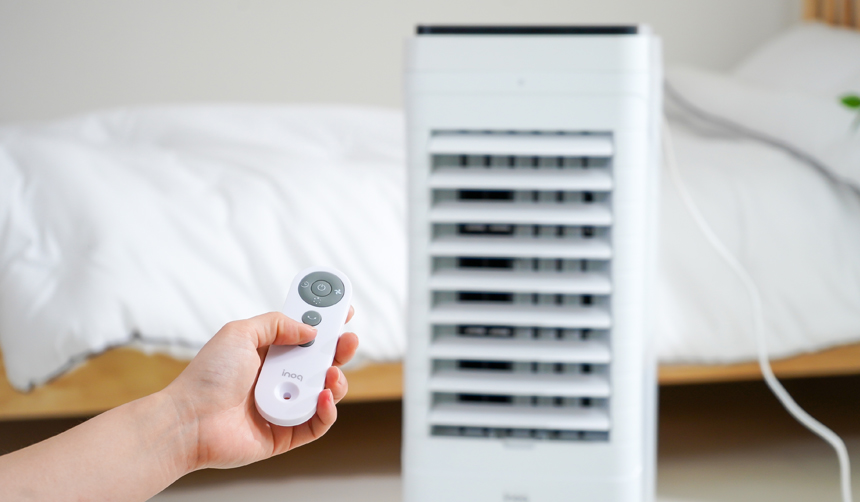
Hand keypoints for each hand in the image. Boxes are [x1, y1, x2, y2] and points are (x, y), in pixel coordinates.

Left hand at [162, 309, 358, 470]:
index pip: (304, 335)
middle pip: (321, 363)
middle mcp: (278, 378)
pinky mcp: (286, 434)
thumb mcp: (240, 333)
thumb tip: (310, 330)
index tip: (343, 311)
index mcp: (268, 354)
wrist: (190, 420)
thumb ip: (277, 324)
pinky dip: (327, 411)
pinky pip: (317, 424)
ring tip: (331, 374)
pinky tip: (322, 398)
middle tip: (348, 340)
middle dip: (339, 349)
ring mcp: (284, 406)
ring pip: (325, 393)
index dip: (325, 323)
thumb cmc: (207, 377)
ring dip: (336, 381)